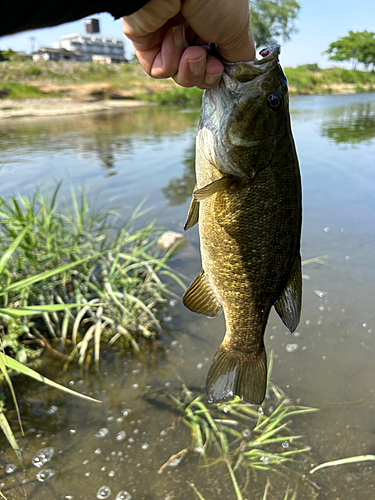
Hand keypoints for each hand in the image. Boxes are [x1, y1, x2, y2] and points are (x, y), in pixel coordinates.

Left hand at [122, 0, 254, 88]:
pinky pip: (159, 69)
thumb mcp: (238, 29)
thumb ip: (240, 55)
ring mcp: (166, 34)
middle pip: (197, 71)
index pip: (214, 61)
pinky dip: (169, 62)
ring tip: (192, 52)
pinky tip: (173, 38)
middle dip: (204, 74)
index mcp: (212, 21)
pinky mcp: (145, 40)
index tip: (221, 68)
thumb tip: (237, 71)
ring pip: (178, 74)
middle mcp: (189, 27)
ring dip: (188, 68)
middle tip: (210, 64)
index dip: (217, 72)